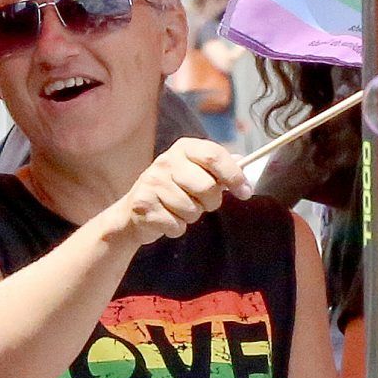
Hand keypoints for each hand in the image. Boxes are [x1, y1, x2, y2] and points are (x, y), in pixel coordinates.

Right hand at [106, 139, 245, 247]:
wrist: (133, 213)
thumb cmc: (171, 191)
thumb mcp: (193, 172)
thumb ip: (217, 167)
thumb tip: (243, 161)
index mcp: (183, 149)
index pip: (214, 155)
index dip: (234, 175)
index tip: (245, 192)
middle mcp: (166, 161)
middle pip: (207, 186)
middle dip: (211, 202)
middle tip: (203, 203)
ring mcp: (152, 183)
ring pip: (192, 209)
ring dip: (191, 216)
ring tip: (179, 210)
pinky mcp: (144, 205)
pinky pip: (177, 225)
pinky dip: (177, 228)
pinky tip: (167, 219)